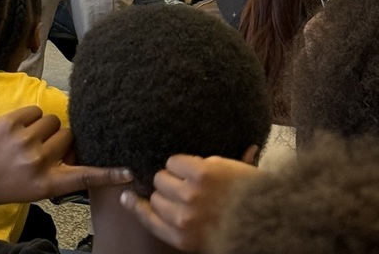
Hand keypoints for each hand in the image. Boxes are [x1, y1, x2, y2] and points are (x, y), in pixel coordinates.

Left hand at [0, 107, 131, 204]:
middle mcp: (39, 162)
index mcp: (48, 184)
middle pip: (69, 136)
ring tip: (28, 140)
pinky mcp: (11, 122)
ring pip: (54, 120)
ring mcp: (24, 140)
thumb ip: (61, 172)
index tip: (128, 173)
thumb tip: (77, 147)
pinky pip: (37, 109)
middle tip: (42, 149)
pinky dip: (31, 117)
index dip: (108, 174)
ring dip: (45, 127)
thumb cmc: (8, 182)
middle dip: (60, 139)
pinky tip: (18, 130)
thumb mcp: (38, 189)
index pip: (84, 177)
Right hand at [120, 154, 258, 251]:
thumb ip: (176, 223)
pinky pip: (175, 160)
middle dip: (165, 190)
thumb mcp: (203, 236)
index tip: (127, 196)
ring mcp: (190, 194)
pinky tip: (197, 166)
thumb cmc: (239, 226)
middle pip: (155, 195)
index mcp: (182, 237)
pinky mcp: (200, 173)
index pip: (148, 219)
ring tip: (191, 177)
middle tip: (181, 188)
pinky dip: (182, 161)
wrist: (271, 216)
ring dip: (174, 175)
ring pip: (163, 176)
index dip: (135, 205)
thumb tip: (141, 202)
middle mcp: (182, 218)